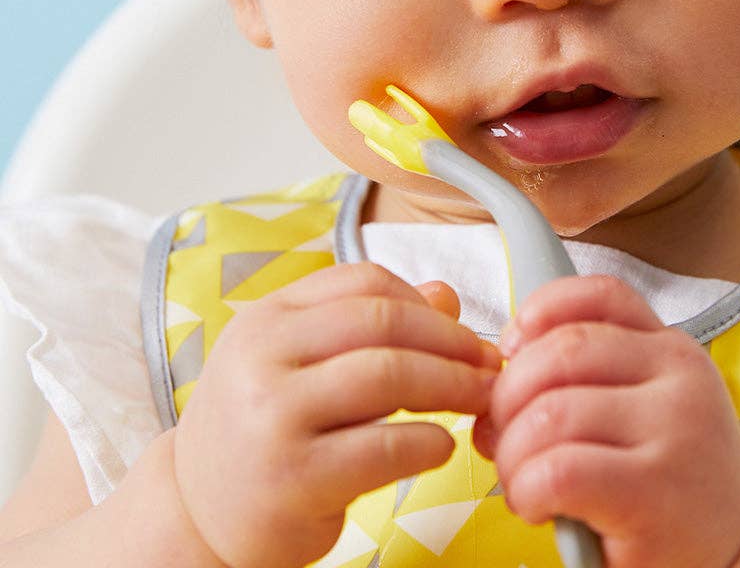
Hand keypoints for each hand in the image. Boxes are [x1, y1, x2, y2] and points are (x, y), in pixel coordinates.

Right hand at [171, 262, 500, 567]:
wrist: (193, 514)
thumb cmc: (262, 429)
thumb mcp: (299, 361)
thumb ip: (368, 324)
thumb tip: (446, 296)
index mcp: (268, 316)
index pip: (364, 281)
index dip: (426, 302)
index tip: (462, 328)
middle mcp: (263, 355)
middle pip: (383, 322)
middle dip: (452, 341)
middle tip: (490, 363)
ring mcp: (274, 416)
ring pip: (388, 374)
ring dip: (452, 383)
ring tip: (481, 397)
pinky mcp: (292, 478)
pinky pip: (383, 447)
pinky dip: (428, 442)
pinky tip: (442, 445)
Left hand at [474, 275, 739, 567]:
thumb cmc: (674, 478)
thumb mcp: (646, 407)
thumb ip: (584, 378)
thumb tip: (495, 383)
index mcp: (671, 348)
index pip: (600, 295)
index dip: (541, 309)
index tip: (512, 345)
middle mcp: (677, 378)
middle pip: (561, 352)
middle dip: (508, 394)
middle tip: (503, 435)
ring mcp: (670, 431)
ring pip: (550, 413)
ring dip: (512, 451)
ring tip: (521, 480)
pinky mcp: (651, 493)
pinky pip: (557, 470)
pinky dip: (526, 487)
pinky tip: (537, 505)